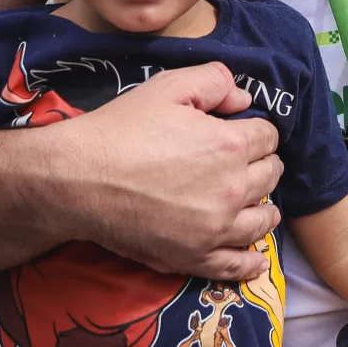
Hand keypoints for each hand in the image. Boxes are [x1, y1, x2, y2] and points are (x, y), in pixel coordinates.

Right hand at [55, 63, 282, 280]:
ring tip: (258, 203)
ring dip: (264, 207)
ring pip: (262, 219)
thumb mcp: (168, 87)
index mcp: (229, 144)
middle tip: (246, 163)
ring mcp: (215, 228)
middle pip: (270, 176)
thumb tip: (243, 98)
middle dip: (263, 164)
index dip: (257, 130)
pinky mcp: (194, 256)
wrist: (77, 179)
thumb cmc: (120, 130)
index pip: (268, 136)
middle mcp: (231, 188)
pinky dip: (251, 260)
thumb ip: (214, 81)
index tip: (244, 132)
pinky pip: (236, 265)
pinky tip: (256, 257)